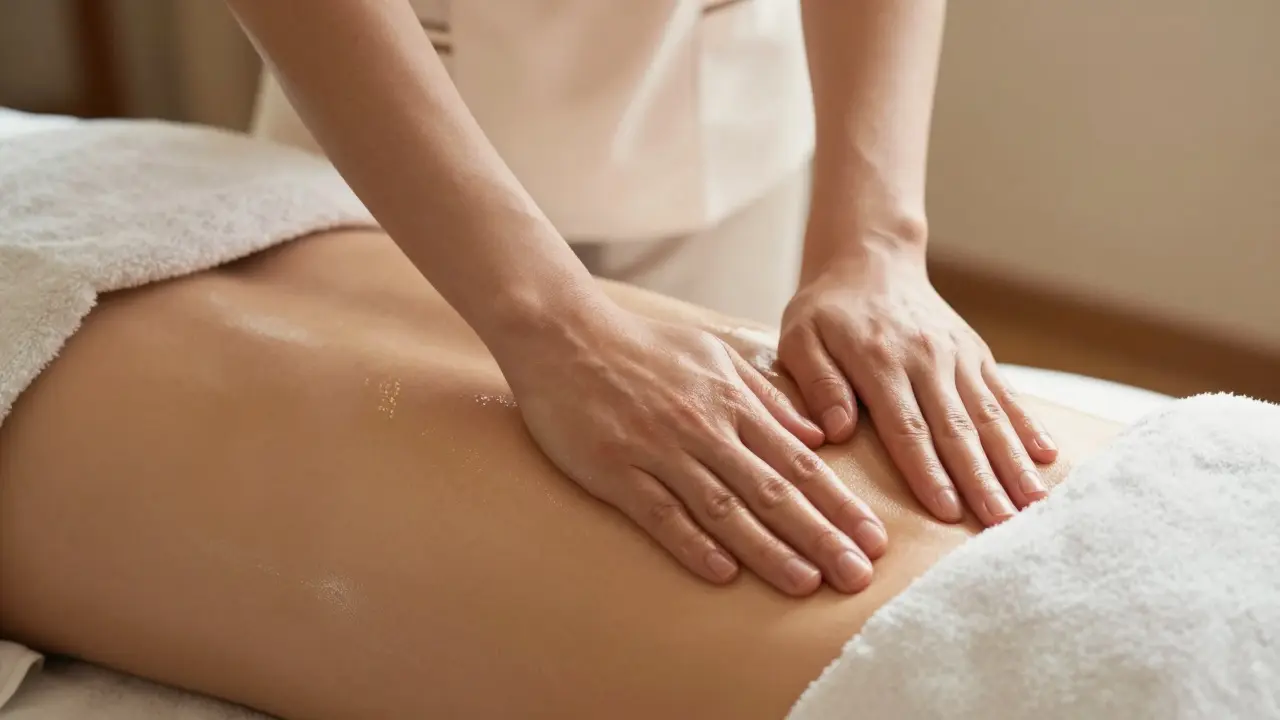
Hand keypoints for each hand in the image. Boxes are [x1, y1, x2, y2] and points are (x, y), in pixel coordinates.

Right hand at [498, 305, 887, 595]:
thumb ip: (767, 396)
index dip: (838, 503)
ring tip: (806, 584)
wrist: (564, 333)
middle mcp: (704, 428)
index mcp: (732, 402)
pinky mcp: (616, 469)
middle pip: (772, 491)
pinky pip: (660, 512)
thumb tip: (819, 435)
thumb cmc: (643, 345)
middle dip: (820, 535)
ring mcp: (659, 450)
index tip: (872, 539)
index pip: (799, 463)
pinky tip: (722, 573)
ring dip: (768, 548)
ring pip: (724, 507)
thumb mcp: (715, 354)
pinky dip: (692, 543)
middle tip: (857, 576)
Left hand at [778, 246, 1058, 526]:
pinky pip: (1004, 393)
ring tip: (1032, 502)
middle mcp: (925, 358)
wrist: (870, 259)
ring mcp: (956, 355)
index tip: (947, 511)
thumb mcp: (800, 338)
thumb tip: (838, 430)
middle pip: (957, 429)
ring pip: (988, 415)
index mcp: (879, 362)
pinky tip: (1046, 456)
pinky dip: (1027, 425)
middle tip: (1001, 523)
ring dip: (1011, 461)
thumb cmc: (826, 311)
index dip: (928, 471)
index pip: (907, 428)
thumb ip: (817, 382)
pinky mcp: (975, 352)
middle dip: (981, 480)